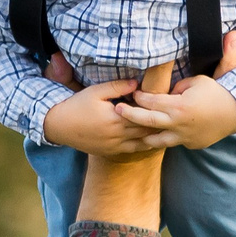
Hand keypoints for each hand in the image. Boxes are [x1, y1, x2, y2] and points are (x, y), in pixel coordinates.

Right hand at [40, 62, 175, 154]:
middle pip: (146, 130)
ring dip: (156, 137)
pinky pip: (133, 150)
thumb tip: (137, 84)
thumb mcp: (95, 91)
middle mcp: (117, 135)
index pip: (143, 115)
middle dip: (161, 124)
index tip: (169, 105)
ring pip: (142, 143)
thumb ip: (117, 86)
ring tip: (170, 130)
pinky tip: (154, 140)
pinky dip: (145, 145)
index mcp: (115, 118)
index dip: (156, 110)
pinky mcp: (110, 153)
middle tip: (176, 118)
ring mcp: (114, 146)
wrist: (59, 126)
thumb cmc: (77, 105)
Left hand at [116, 27, 235, 150]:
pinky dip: (163, 139)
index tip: (132, 94)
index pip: (151, 102)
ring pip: (156, 140)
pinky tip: (155, 136)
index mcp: (178, 106)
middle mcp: (178, 124)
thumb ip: (177, 86)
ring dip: (143, 135)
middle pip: (146, 121)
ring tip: (131, 132)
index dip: (140, 97)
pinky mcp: (191, 144)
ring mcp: (184, 137)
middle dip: (129, 116)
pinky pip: (173, 142)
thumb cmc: (217, 92)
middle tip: (117, 111)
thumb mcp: (197, 81)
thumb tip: (166, 92)